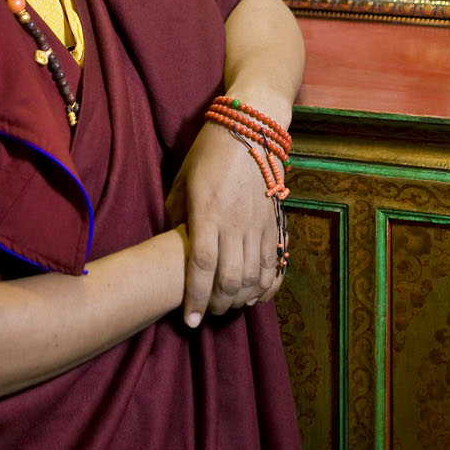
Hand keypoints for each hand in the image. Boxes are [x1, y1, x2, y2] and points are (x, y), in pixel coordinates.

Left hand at [165, 120, 282, 326]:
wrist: (252, 128)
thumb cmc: (209, 152)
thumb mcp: (182, 180)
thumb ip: (176, 215)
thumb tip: (174, 242)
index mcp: (207, 211)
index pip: (202, 267)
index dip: (196, 299)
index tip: (190, 321)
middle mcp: (235, 222)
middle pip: (230, 279)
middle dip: (218, 305)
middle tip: (208, 313)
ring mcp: (258, 223)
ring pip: (254, 276)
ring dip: (240, 299)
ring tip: (228, 306)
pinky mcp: (275, 221)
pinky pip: (274, 262)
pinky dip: (265, 285)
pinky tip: (254, 295)